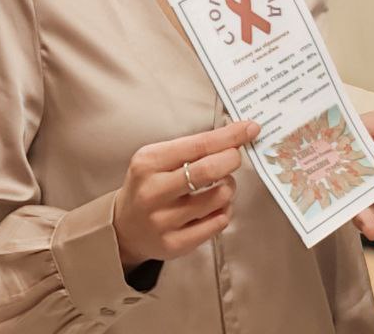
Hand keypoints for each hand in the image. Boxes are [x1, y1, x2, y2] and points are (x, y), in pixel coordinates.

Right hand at [113, 120, 258, 268]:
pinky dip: (225, 210)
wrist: (123, 228)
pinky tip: (215, 206)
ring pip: (219, 197)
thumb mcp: (159, 158)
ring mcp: (162, 221)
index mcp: (148, 163)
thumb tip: (237, 134)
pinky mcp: (173, 244)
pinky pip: (218, 222)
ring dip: (229, 186)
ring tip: (221, 184)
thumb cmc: (149, 184)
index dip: (229, 136)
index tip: (250, 128)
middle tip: (235, 157)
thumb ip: (194, 147)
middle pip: (208, 171)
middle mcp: (152, 192)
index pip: (198, 145)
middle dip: (232, 159)